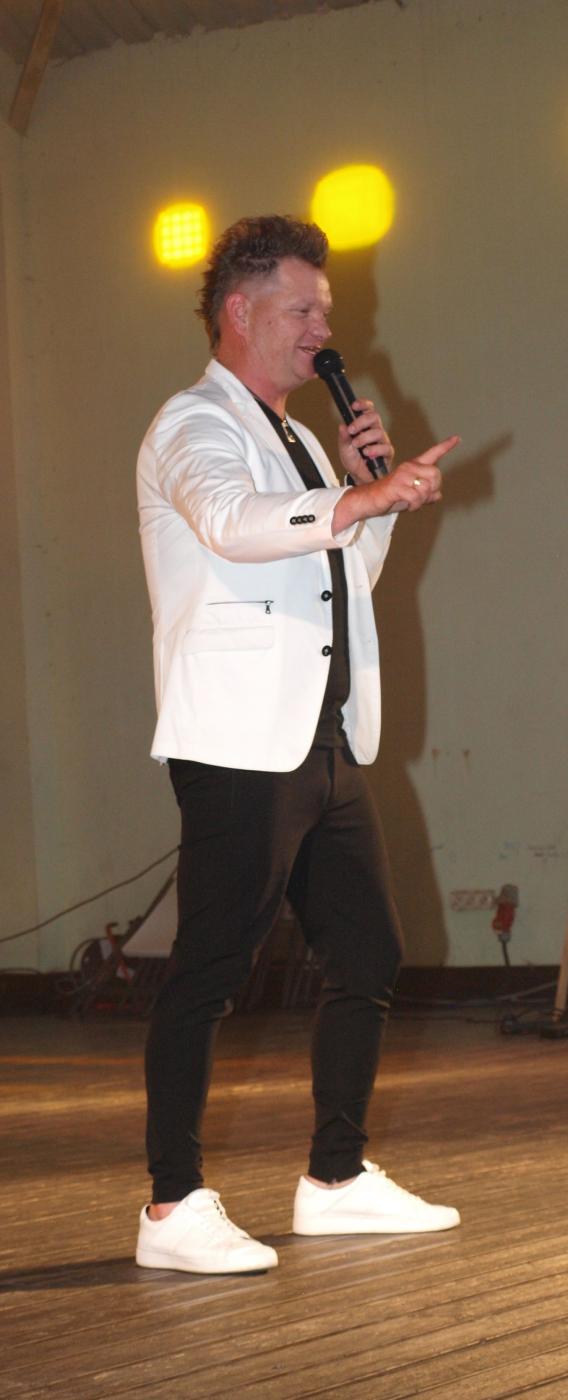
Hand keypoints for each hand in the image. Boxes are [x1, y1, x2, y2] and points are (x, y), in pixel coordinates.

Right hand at [332, 435, 459, 534]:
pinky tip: (408, 506)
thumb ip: (424, 495)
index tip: (457, 438)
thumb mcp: (409, 496)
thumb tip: (438, 495)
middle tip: (422, 498)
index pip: (432, 454)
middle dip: (432, 489)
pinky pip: (416, 497)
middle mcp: (409, 467)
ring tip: (412, 502)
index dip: (445, 446)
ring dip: (422, 500)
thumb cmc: (388, 497)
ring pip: (426, 488)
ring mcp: (402, 476)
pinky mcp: (397, 486)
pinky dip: (415, 505)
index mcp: (413, 466)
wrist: (368, 500)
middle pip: (435, 474)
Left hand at [337, 399, 393, 480]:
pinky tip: (367, 453)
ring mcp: (382, 441)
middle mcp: (375, 431)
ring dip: (365, 437)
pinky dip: (374, 449)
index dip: (363, 404)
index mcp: (365, 426)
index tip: (354, 406)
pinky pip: (385, 447)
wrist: (360, 478)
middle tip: (352, 430)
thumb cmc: (354, 461)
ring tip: (356, 445)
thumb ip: (343, 438)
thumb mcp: (344, 449)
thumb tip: (342, 426)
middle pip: (374, 417)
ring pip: (378, 432)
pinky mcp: (388, 452)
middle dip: (361, 421)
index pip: (368, 410)